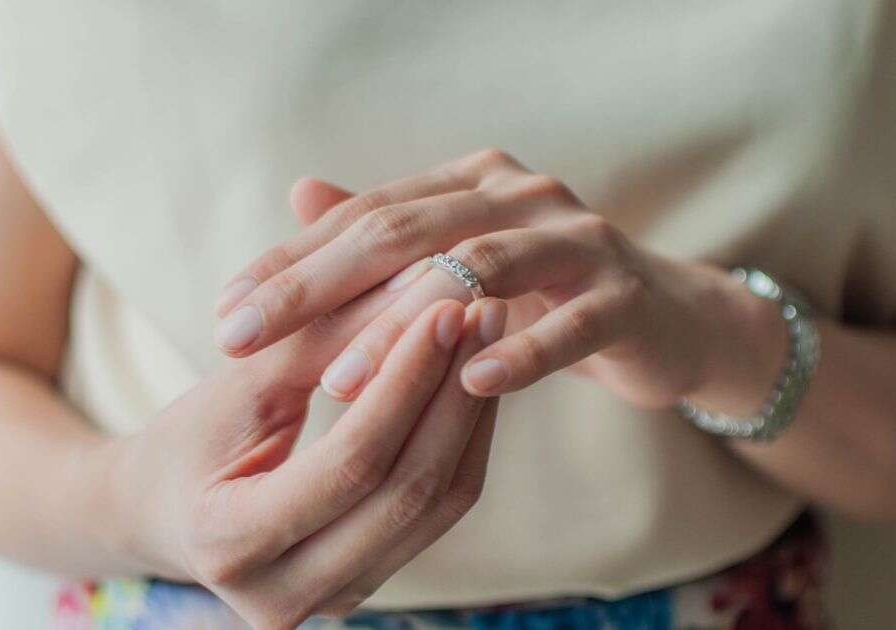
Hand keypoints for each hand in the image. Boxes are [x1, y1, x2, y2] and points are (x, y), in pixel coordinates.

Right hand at [107, 186, 508, 627]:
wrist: (160, 512)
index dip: (406, 382)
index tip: (445, 306)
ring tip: (487, 335)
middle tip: (484, 310)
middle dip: (453, 394)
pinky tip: (471, 380)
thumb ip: (320, 338)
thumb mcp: (237, 384)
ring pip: (436, 507)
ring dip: (470, 415)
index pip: (350, 463)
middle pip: (406, 493)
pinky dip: (461, 443)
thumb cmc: (187, 438)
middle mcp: (284, 596)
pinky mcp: (366, 585)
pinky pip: (435, 514)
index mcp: (230, 545)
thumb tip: (417, 281)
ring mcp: (331, 602)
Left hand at [214, 149, 783, 409]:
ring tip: (336, 380)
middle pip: (404, 231)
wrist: (669, 317)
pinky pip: (569, 324)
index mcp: (472, 182)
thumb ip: (391, 230)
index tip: (226, 312)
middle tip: (244, 334)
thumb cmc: (549, 294)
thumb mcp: (466, 258)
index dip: (291, 262)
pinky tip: (470, 384)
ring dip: (402, 328)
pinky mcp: (624, 296)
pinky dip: (520, 351)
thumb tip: (301, 192)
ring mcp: (577, 240)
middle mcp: (520, 195)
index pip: (364, 215)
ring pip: (478, 271)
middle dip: (316, 285)